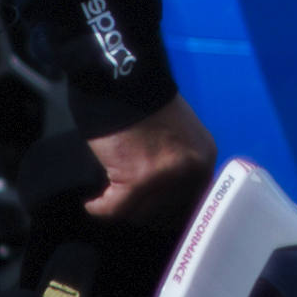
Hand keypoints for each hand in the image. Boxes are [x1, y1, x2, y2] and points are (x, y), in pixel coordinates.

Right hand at [85, 99, 216, 221]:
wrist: (122, 82)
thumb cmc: (146, 103)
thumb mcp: (180, 132)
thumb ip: (181, 160)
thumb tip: (168, 191)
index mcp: (203, 158)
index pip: (194, 202)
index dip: (171, 212)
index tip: (153, 214)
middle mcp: (191, 171)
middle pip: (169, 213)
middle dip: (146, 213)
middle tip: (128, 209)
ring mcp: (166, 177)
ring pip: (142, 214)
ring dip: (124, 211)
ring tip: (109, 203)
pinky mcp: (137, 180)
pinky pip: (115, 208)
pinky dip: (100, 208)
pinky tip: (93, 203)